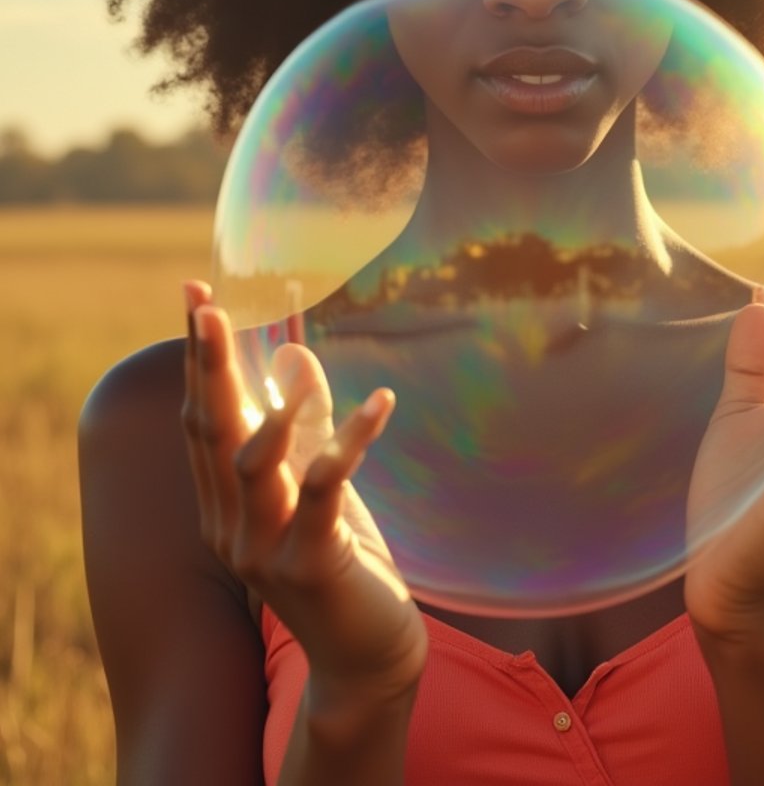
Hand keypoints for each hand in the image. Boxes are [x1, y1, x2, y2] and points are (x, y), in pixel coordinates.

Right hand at [181, 283, 427, 700]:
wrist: (367, 654)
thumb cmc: (341, 562)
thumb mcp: (318, 481)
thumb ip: (302, 422)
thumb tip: (292, 349)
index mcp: (222, 504)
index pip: (200, 418)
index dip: (198, 358)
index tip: (195, 296)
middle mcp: (228, 526)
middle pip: (209, 431)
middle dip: (207, 364)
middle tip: (206, 305)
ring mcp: (263, 549)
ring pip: (253, 462)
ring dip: (277, 407)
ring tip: (306, 369)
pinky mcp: (310, 564)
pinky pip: (324, 488)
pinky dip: (350, 438)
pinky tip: (381, 402)